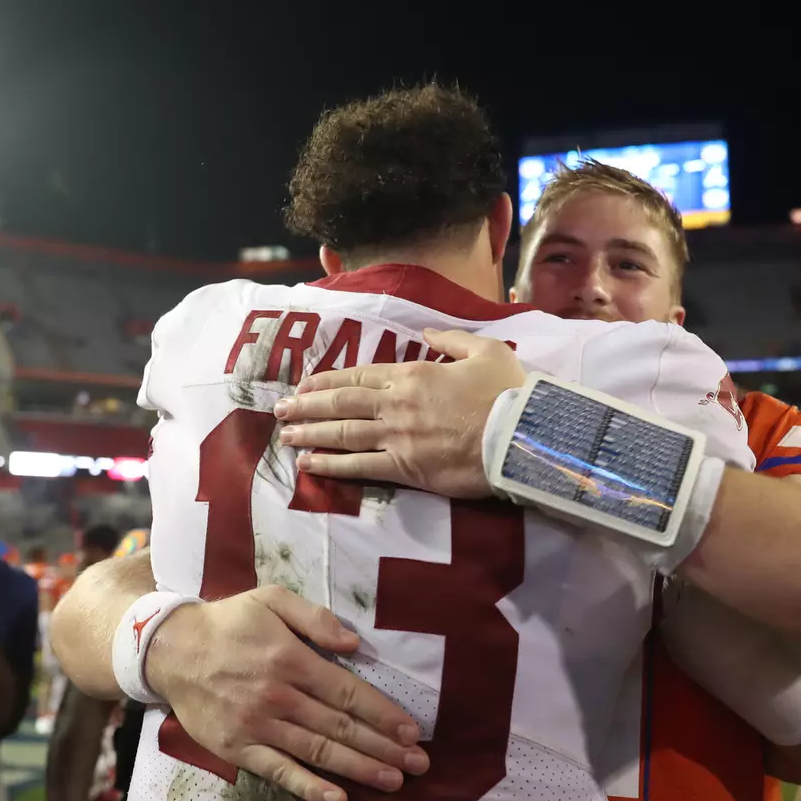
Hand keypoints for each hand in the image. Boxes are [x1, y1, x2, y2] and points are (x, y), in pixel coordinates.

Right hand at [145, 585, 428, 800]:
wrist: (169, 650)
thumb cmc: (228, 622)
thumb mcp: (271, 600)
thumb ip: (315, 618)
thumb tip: (355, 642)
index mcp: (291, 659)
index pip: (348, 692)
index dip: (384, 714)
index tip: (412, 731)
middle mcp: (279, 696)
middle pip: (341, 726)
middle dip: (384, 747)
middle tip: (419, 764)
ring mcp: (258, 726)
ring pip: (317, 751)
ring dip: (359, 769)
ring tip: (394, 781)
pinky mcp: (238, 749)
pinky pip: (279, 772)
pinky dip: (309, 787)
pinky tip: (338, 799)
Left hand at [274, 328, 525, 498]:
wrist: (520, 435)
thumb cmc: (507, 392)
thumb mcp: (486, 350)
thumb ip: (451, 339)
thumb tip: (427, 332)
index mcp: (413, 373)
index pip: (360, 374)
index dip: (328, 379)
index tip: (305, 384)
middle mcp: (396, 402)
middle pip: (341, 402)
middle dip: (307, 405)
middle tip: (280, 409)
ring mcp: (397, 436)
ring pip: (342, 433)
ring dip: (310, 433)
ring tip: (285, 435)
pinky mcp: (405, 468)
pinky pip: (359, 466)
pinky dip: (330, 465)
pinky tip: (308, 465)